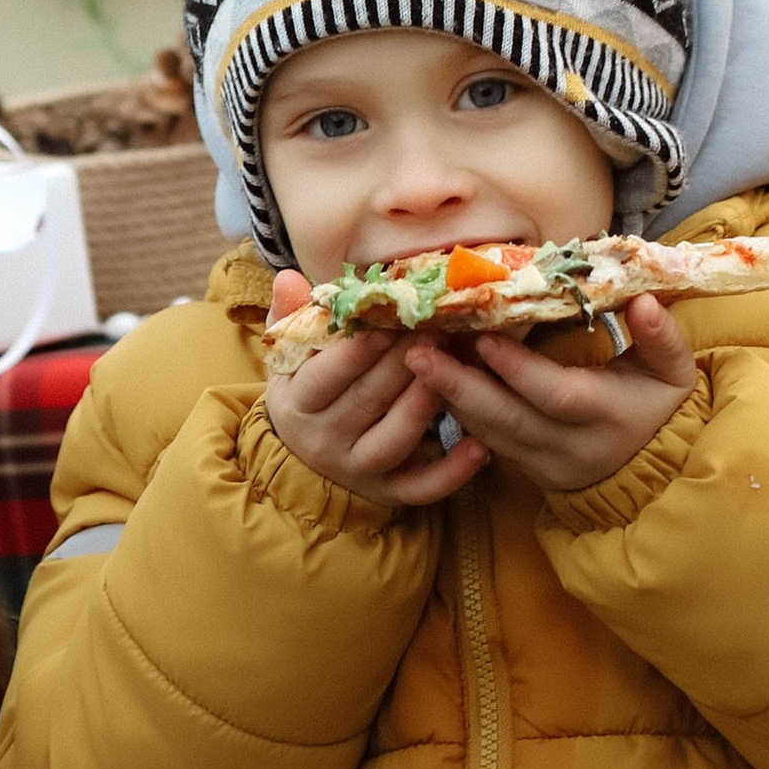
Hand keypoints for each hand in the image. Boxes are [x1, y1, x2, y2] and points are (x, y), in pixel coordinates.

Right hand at [264, 275, 491, 510]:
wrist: (304, 461)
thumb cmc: (307, 394)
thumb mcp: (289, 359)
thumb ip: (292, 316)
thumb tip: (289, 277)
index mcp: (298, 403)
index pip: (323, 377)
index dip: (355, 351)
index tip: (385, 322)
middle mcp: (325, 440)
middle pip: (366, 401)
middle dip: (402, 364)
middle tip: (435, 329)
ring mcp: (360, 468)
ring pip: (394, 440)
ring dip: (424, 405)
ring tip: (453, 371)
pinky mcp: (390, 491)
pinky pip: (422, 489)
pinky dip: (452, 472)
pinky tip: (479, 447)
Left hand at [399, 297, 697, 495]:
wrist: (651, 472)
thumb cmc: (659, 408)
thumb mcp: (674, 374)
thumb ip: (662, 339)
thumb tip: (644, 300)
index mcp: (607, 416)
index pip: (556, 395)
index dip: (519, 369)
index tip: (483, 336)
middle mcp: (569, 445)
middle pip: (507, 419)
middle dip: (460, 386)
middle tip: (418, 352)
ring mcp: (542, 462)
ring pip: (486, 433)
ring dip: (448, 397)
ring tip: (413, 359)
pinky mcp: (523, 470)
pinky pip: (482, 443)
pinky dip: (455, 413)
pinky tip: (430, 382)